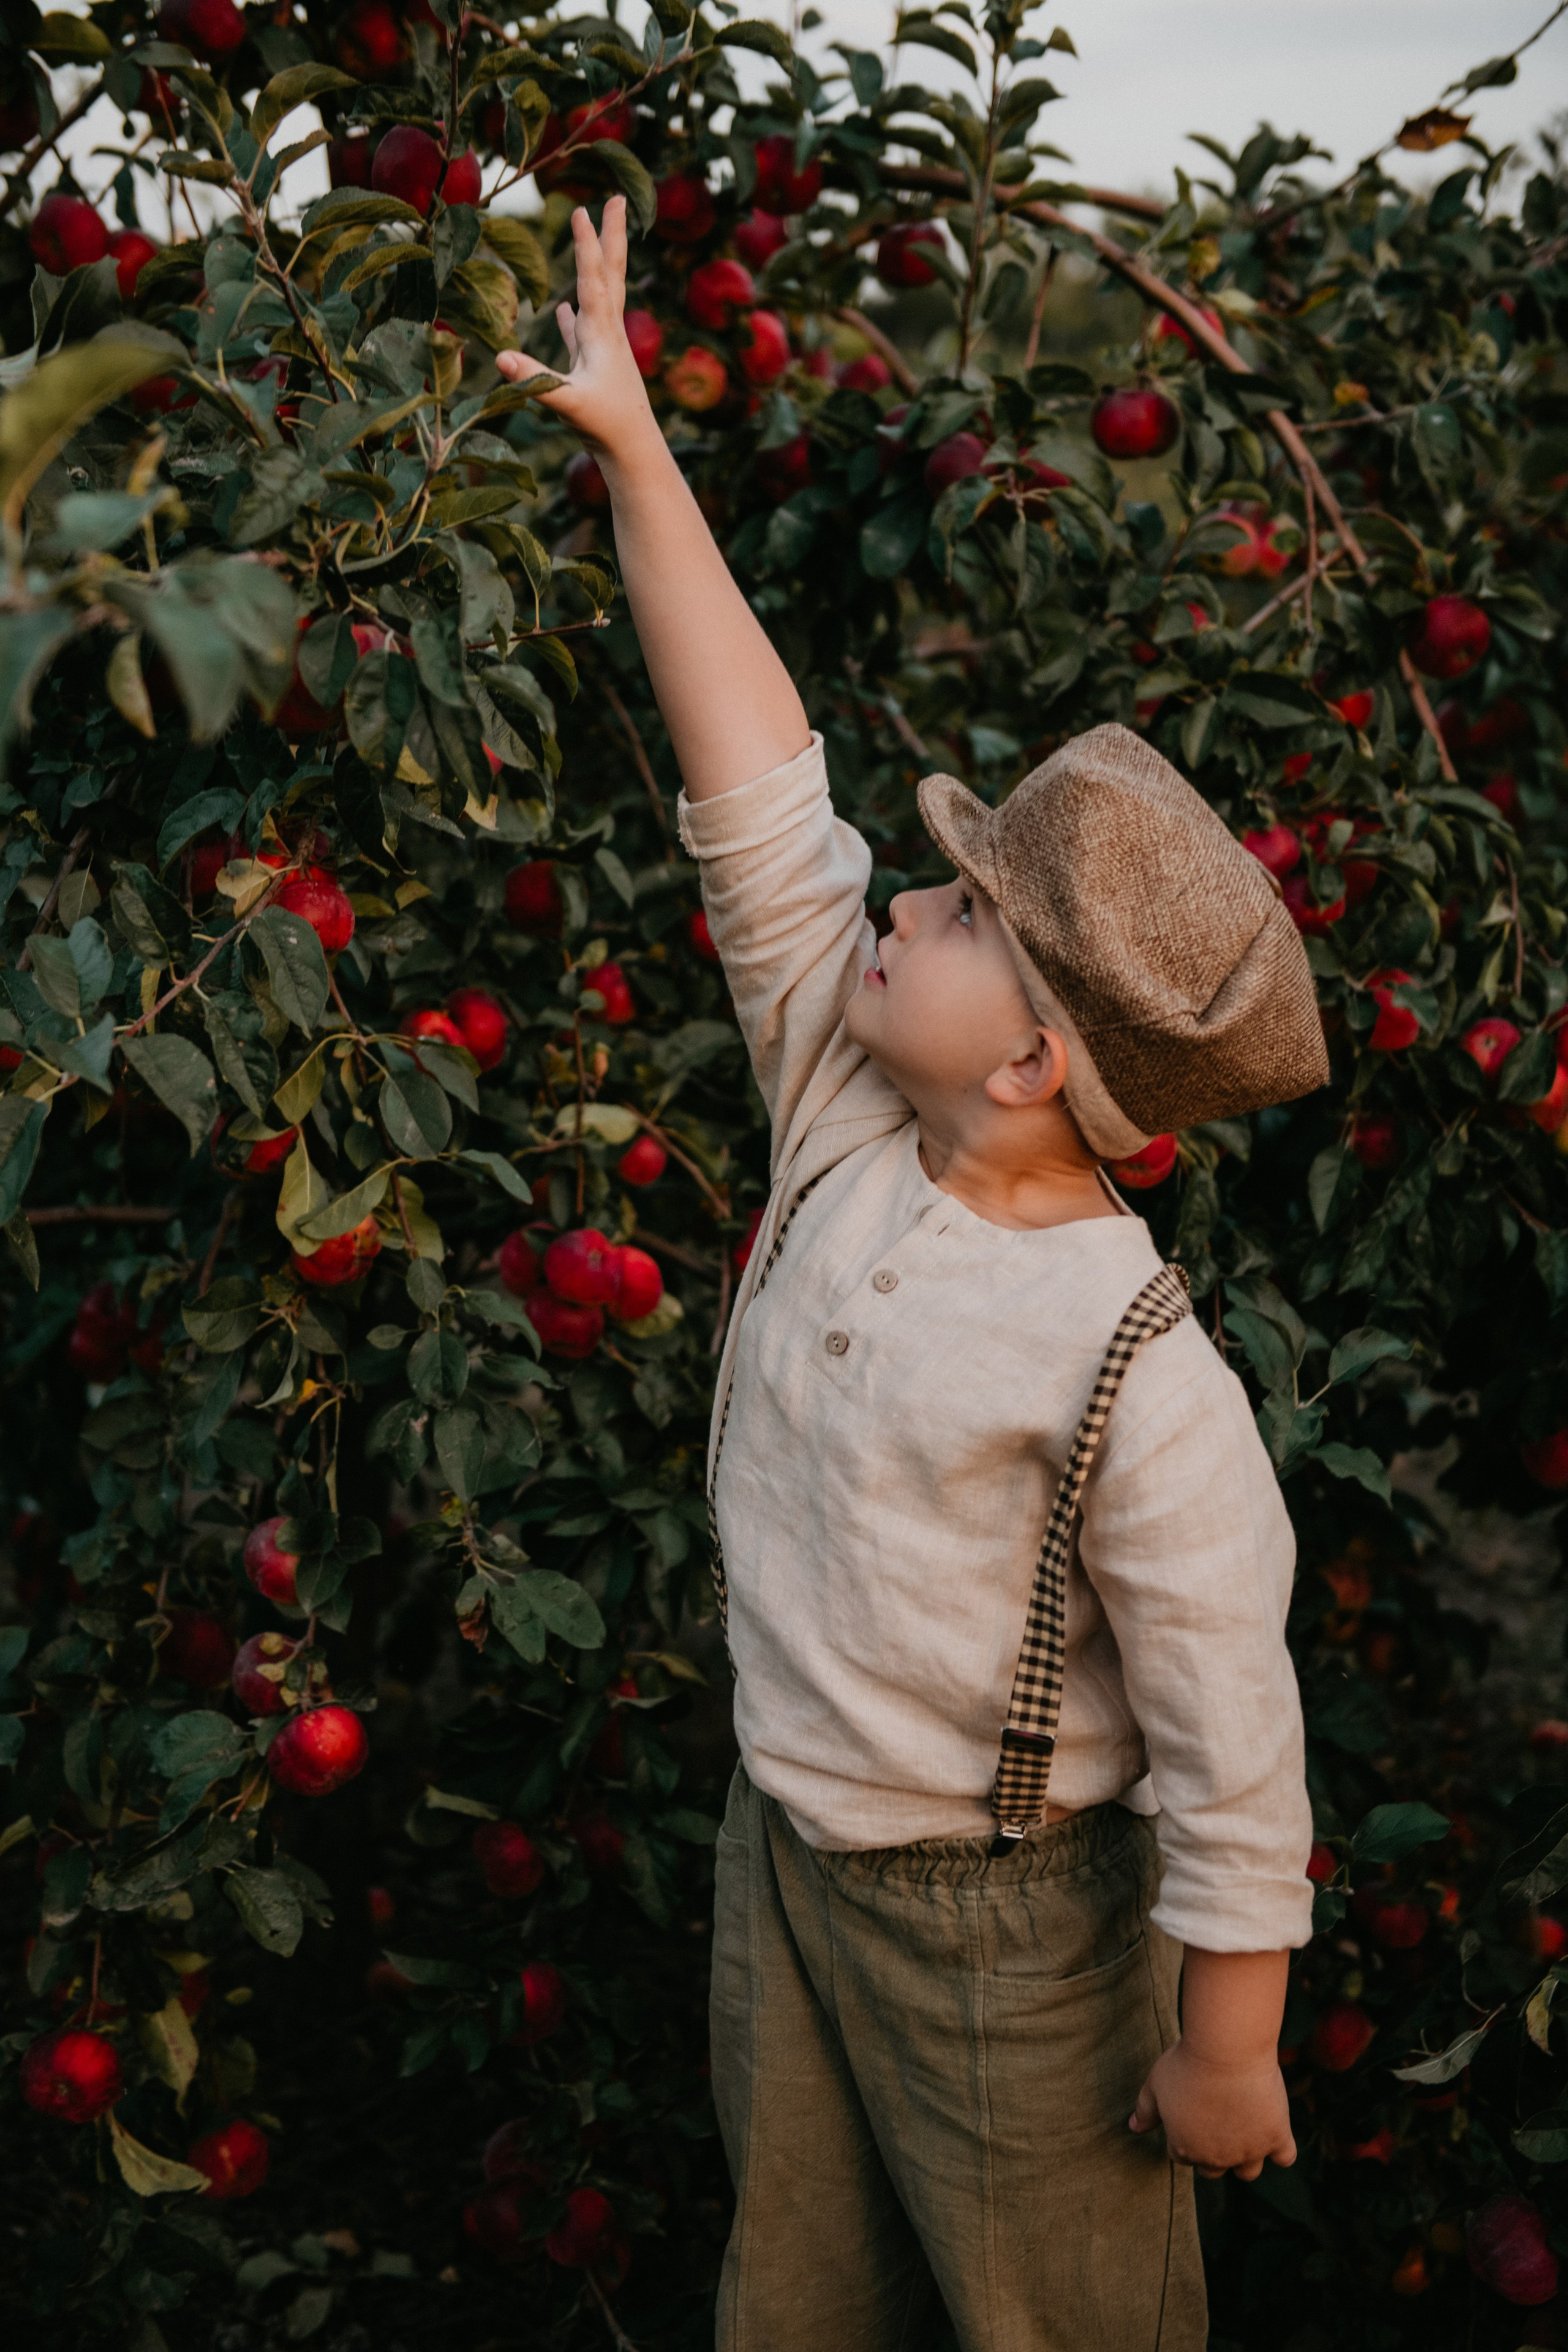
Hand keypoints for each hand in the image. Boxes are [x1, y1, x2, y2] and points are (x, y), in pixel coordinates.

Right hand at [494, 197, 656, 463]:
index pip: (593, 278)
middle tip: (618, 197)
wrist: (633, 452)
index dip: (586, 244)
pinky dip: (573, 318)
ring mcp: (603, 348)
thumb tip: (500, 357)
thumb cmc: (605, 427)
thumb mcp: (568, 403)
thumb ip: (534, 380)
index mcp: (602, 333)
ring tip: (595, 239)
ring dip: (597, 265)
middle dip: (612, 234)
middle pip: (611, 273)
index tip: (581, 209)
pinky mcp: (596, 368)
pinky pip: (582, 333)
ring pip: (599, 296)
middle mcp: (608, 332)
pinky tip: (565, 309)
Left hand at [1128, 2040, 1296, 2180]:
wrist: (1226, 2049)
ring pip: (1248, 2171)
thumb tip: (1133, 2127)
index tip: (1192, 2114)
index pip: (1182, 2156)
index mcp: (1185, 2148)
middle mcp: (1217, 2158)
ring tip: (1243, 2129)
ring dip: (1244, 2157)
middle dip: (1213, 2150)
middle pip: (1213, 2169)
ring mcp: (1249, 2151)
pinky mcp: (1276, 2137)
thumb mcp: (1155, 2084)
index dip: (1186, 2135)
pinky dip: (1281, 2149)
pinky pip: (1285, 2157)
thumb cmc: (1186, 2063)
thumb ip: (1145, 2110)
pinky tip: (1272, 2130)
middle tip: (1217, 2119)